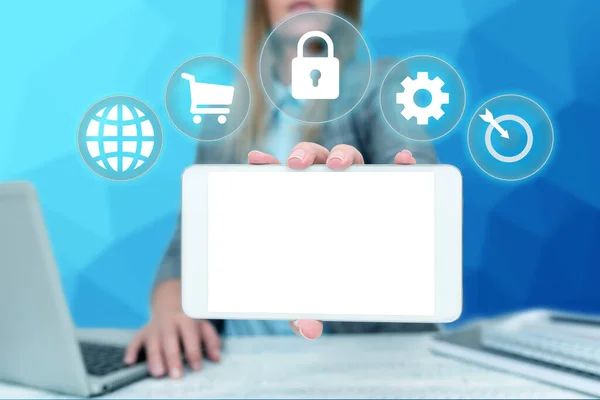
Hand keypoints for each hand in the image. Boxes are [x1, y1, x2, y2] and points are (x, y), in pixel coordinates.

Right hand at [124, 280, 220, 378]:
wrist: (169, 299)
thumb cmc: (188, 317)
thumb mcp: (202, 324)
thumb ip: (211, 341)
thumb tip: (217, 357)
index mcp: (185, 319)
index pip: (190, 337)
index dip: (194, 352)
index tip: (196, 367)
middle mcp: (168, 322)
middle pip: (170, 341)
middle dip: (173, 358)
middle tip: (176, 375)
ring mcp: (154, 327)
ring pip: (152, 343)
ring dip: (154, 358)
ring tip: (158, 372)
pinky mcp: (143, 332)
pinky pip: (135, 341)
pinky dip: (131, 351)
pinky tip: (129, 361)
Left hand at [247, 142, 416, 339]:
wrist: (352, 278)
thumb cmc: (321, 278)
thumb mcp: (310, 295)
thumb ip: (303, 310)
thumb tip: (309, 330)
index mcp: (298, 204)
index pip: (279, 177)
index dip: (268, 165)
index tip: (257, 159)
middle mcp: (324, 190)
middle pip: (312, 160)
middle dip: (304, 154)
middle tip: (296, 166)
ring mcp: (354, 188)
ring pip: (348, 160)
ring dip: (342, 154)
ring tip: (337, 166)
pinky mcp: (384, 194)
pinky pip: (395, 174)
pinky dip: (401, 164)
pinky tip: (404, 160)